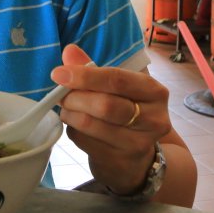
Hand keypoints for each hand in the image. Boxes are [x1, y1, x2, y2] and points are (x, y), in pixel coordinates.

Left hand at [50, 44, 171, 194]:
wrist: (136, 158)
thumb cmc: (125, 111)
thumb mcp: (118, 88)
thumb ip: (93, 68)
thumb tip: (69, 51)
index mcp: (154, 92)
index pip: (118, 79)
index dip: (86, 76)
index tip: (59, 73)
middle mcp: (153, 119)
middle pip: (106, 105)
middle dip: (76, 97)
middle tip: (61, 95)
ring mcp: (138, 143)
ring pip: (92, 125)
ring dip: (71, 114)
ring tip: (66, 108)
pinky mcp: (119, 161)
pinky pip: (85, 141)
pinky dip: (73, 130)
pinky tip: (76, 126)